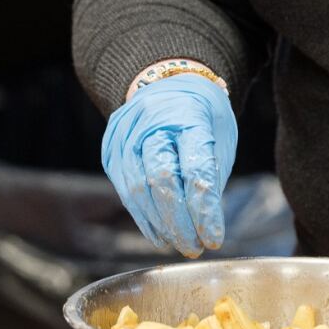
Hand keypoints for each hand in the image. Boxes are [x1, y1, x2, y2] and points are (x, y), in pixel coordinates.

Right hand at [101, 71, 237, 256]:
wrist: (162, 81)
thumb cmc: (199, 113)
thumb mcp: (218, 136)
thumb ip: (210, 175)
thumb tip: (207, 225)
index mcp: (187, 114)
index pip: (195, 167)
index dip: (204, 209)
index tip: (215, 238)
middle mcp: (150, 121)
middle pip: (160, 178)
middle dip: (179, 221)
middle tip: (195, 247)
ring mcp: (124, 135)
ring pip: (137, 189)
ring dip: (160, 225)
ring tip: (180, 244)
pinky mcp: (110, 150)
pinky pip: (125, 190)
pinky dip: (143, 217)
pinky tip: (160, 235)